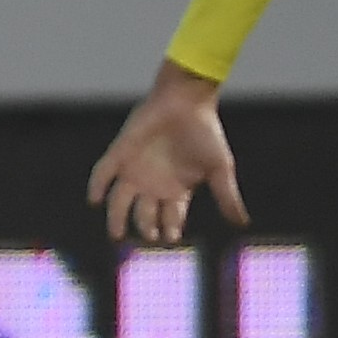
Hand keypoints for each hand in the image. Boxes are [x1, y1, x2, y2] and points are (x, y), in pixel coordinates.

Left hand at [88, 60, 245, 245]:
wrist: (187, 100)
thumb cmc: (205, 133)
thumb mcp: (220, 168)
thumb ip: (227, 196)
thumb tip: (242, 223)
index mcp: (176, 191)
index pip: (169, 219)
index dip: (169, 230)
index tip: (170, 237)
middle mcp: (152, 186)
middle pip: (144, 215)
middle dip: (146, 226)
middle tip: (150, 234)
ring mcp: (134, 171)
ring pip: (119, 202)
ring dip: (116, 218)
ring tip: (117, 233)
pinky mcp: (120, 153)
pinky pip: (103, 173)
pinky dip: (97, 186)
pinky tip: (95, 199)